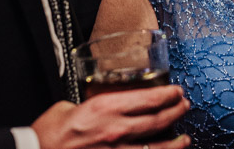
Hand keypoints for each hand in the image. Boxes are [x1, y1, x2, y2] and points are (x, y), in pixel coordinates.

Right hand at [32, 85, 190, 148]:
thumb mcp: (69, 106)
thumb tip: (100, 103)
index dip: (167, 94)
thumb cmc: (48, 133)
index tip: (177, 91)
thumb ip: (90, 103)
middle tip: (185, 107)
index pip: (148, 99)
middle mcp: (116, 129)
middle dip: (176, 112)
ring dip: (175, 143)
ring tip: (185, 139)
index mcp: (105, 107)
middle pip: (157, 120)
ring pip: (155, 148)